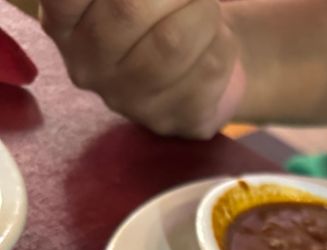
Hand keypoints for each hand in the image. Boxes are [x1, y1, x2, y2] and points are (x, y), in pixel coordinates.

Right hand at [40, 0, 243, 136]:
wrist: (201, 60)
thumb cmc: (158, 8)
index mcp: (63, 21)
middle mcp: (87, 67)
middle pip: (129, 7)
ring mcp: (128, 102)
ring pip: (172, 41)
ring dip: (203, 11)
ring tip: (205, 8)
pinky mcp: (174, 120)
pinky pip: (208, 68)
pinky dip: (222, 43)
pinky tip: (215, 42)